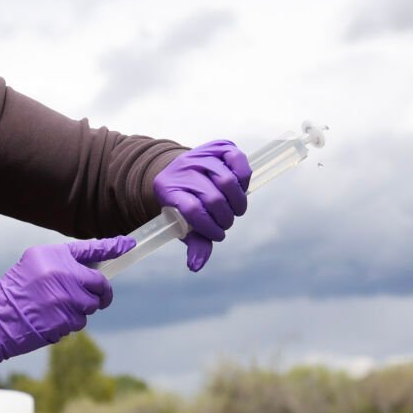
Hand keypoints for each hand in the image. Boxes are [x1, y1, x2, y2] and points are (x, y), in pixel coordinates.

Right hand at [0, 237, 135, 361]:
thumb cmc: (16, 293)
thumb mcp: (33, 265)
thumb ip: (61, 264)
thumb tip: (90, 271)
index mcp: (52, 255)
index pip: (90, 249)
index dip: (113, 246)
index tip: (129, 244)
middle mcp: (61, 273)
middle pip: (99, 282)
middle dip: (99, 293)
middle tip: (94, 298)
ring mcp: (64, 297)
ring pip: (91, 305)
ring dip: (81, 309)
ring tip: (57, 309)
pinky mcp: (65, 318)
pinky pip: (80, 321)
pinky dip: (70, 322)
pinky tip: (52, 320)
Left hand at [153, 140, 251, 271]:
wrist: (179, 171)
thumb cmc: (185, 203)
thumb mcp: (185, 222)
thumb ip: (195, 243)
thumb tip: (196, 266)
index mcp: (168, 189)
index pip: (191, 209)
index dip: (208, 226)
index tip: (218, 235)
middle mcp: (183, 170)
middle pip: (212, 198)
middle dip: (225, 217)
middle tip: (227, 222)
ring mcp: (201, 155)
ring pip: (227, 180)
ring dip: (237, 201)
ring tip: (235, 210)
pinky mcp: (219, 146)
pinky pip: (237, 159)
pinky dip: (244, 176)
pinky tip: (240, 187)